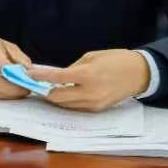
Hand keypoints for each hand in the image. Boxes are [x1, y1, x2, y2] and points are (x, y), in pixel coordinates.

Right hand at [0, 34, 32, 99]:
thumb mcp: (6, 45)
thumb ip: (18, 57)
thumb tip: (30, 72)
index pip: (0, 63)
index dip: (14, 73)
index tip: (27, 78)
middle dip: (13, 90)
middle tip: (26, 90)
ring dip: (9, 95)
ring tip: (21, 91)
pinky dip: (2, 95)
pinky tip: (10, 91)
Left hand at [27, 49, 149, 111]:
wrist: (139, 73)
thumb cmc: (115, 59)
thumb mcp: (91, 56)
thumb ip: (73, 67)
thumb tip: (59, 76)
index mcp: (86, 75)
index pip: (56, 78)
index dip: (40, 77)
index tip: (29, 74)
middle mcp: (88, 93)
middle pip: (57, 97)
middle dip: (45, 92)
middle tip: (36, 85)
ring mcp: (93, 104)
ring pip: (66, 105)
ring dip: (56, 98)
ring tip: (48, 89)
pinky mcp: (98, 110)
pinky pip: (77, 108)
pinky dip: (68, 102)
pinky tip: (65, 94)